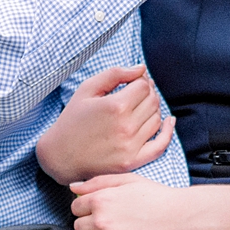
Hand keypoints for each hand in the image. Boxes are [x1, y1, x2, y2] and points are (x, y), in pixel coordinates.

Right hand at [36, 66, 171, 185]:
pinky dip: (168, 131)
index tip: (132, 82)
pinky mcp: (133, 161)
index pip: (143, 86)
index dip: (140, 80)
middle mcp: (126, 126)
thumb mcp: (87, 89)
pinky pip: (161, 145)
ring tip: (140, 106)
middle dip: (147, 93)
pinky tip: (169, 121)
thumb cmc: (72, 119)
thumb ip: (115, 73)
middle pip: (152, 101)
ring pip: (157, 119)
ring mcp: (131, 146)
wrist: (61, 155)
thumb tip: (141, 68)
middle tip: (136, 93)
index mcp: (115, 106)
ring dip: (153, 109)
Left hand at [70, 173, 204, 229]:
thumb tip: (73, 188)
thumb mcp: (128, 179)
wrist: (184, 215)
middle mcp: (101, 218)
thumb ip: (98, 181)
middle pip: (78, 226)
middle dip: (90, 225)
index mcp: (101, 198)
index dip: (86, 209)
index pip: (75, 207)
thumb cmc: (158, 195)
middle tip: (110, 224)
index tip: (100, 211)